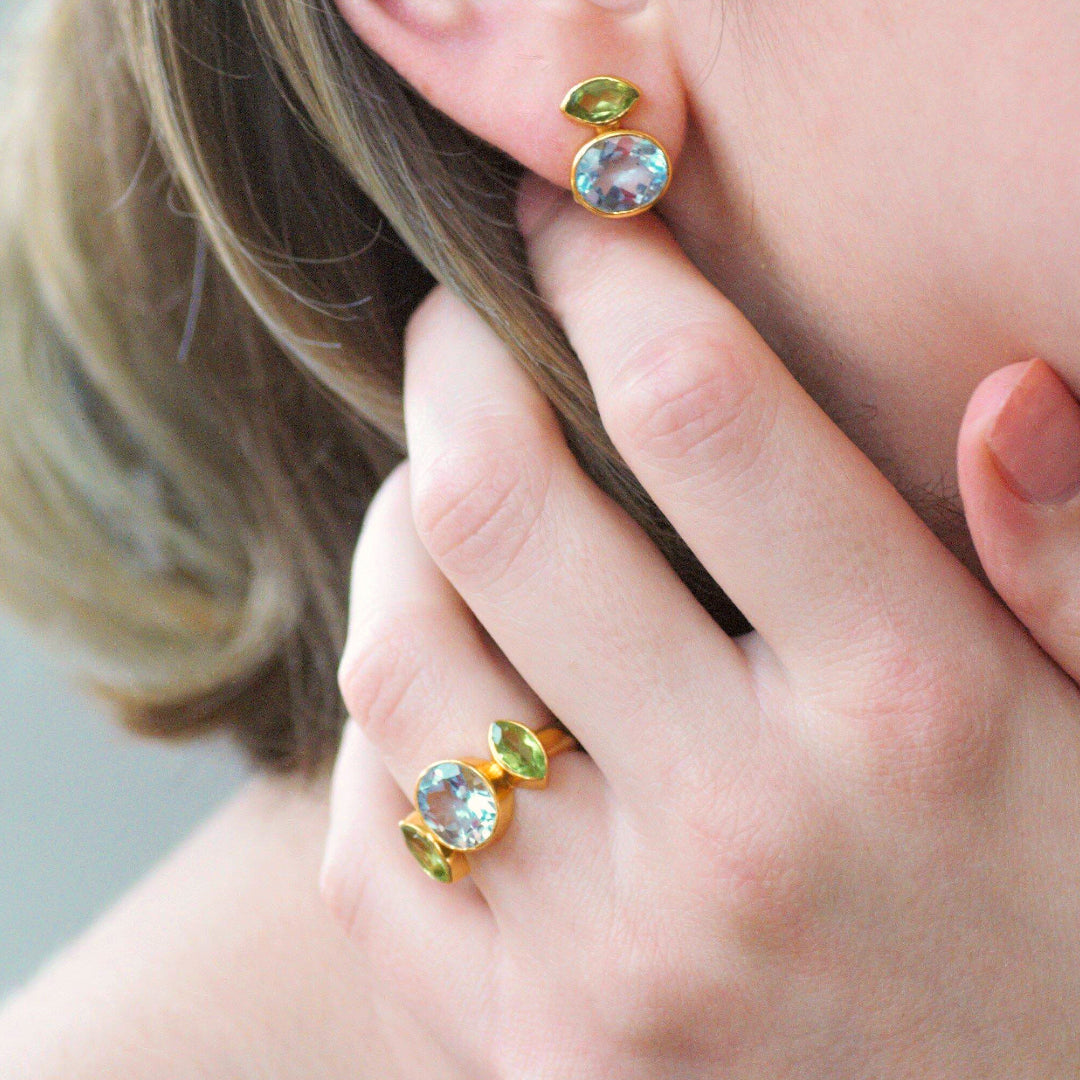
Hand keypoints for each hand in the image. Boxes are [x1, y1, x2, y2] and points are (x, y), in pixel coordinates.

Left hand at [321, 174, 1079, 1077]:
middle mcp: (740, 831)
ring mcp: (609, 960)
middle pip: (502, 510)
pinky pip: (369, 846)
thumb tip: (1006, 395)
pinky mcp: (526, 1054)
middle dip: (454, 372)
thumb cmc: (1067, 941)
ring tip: (430, 498)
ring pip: (398, 669)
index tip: (573, 228)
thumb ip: (1077, 564)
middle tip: (460, 329)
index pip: (704, 411)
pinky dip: (376, 731)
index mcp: (908, 714)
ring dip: (391, 537)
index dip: (613, 273)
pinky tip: (432, 692)